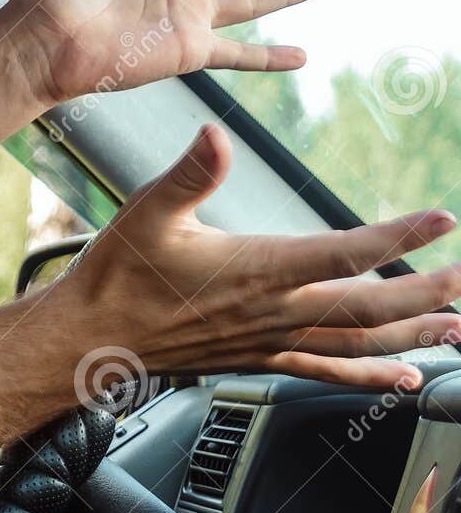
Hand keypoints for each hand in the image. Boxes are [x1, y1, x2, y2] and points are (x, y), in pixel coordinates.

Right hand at [54, 125, 460, 390]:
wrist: (88, 339)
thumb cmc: (115, 276)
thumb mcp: (146, 212)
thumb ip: (189, 173)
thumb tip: (215, 135)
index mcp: (254, 270)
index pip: (344, 254)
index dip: (398, 237)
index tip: (442, 218)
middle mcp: (271, 311)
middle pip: (368, 307)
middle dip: (427, 294)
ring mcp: (268, 340)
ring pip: (356, 343)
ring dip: (414, 337)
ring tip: (457, 330)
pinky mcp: (257, 357)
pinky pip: (324, 370)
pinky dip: (369, 375)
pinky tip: (402, 378)